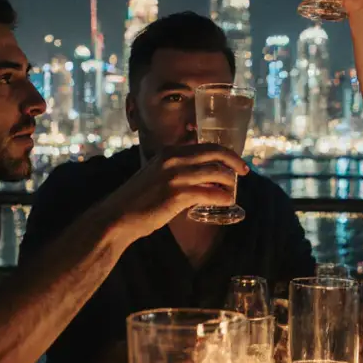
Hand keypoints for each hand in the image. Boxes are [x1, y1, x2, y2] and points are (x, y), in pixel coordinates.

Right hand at [109, 143, 248, 236]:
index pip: (206, 145)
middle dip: (235, 162)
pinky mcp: (177, 195)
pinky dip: (223, 198)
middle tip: (245, 172)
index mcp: (169, 152)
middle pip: (216, 153)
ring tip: (233, 191)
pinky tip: (227, 202)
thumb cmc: (139, 199)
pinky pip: (211, 194)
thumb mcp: (157, 174)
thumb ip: (177, 170)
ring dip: (230, 182)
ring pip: (216, 173)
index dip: (226, 153)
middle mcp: (173, 159)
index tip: (236, 162)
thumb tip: (205, 176)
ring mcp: (175, 176)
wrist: (118, 217)